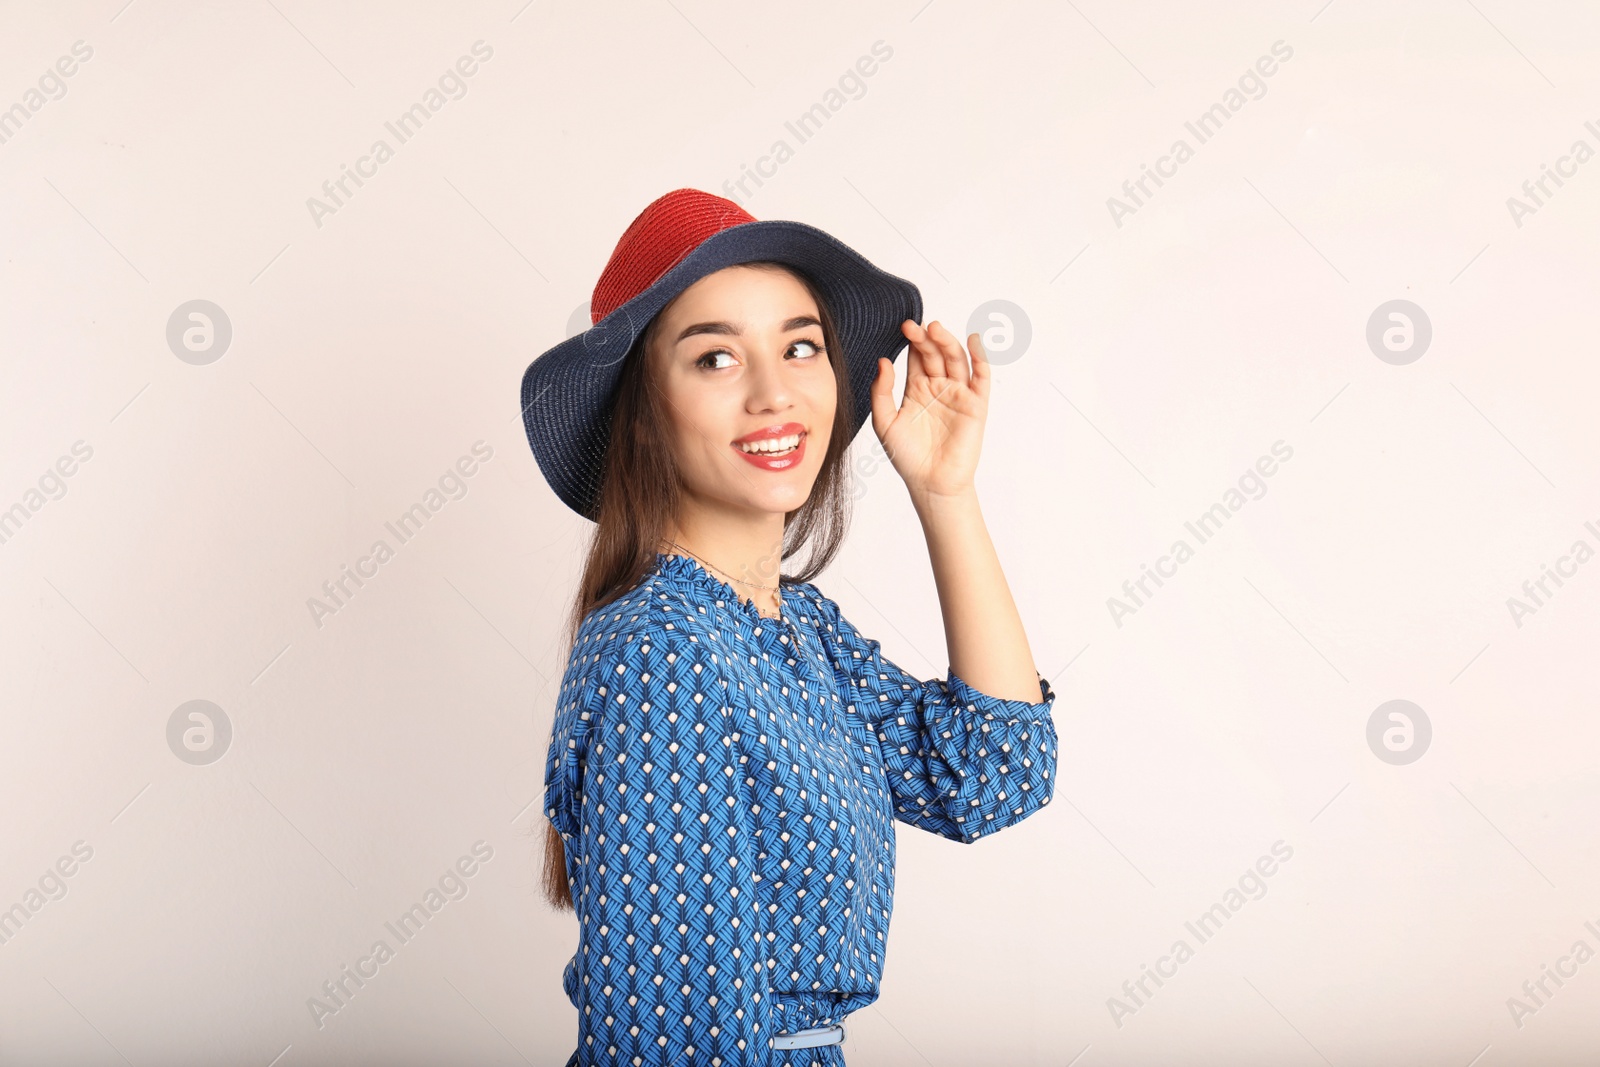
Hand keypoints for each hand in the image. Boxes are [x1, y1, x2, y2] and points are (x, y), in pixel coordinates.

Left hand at [868, 319, 988, 502]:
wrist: (930, 483)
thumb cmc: (907, 457)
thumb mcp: (885, 422)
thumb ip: (881, 392)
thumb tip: (883, 361)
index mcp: (917, 389)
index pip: (917, 357)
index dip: (912, 341)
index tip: (903, 327)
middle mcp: (939, 388)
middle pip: (936, 354)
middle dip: (926, 338)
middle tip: (912, 326)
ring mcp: (958, 395)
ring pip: (956, 360)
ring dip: (947, 342)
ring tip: (935, 329)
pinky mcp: (976, 405)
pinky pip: (981, 377)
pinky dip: (980, 358)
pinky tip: (973, 341)